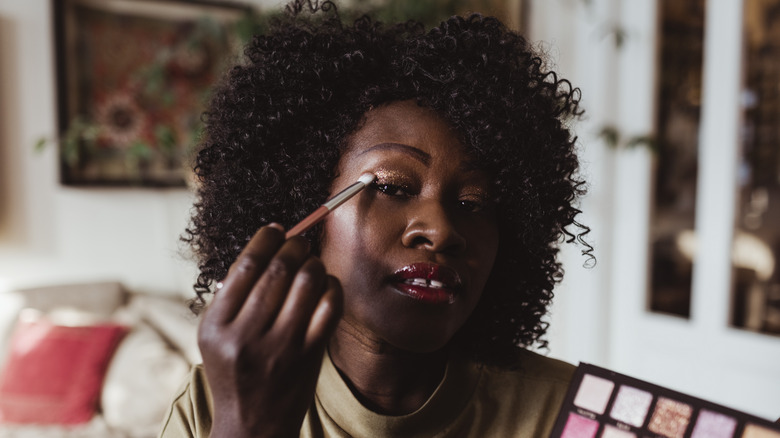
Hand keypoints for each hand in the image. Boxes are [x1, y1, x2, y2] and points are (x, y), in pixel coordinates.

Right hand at [197, 224, 342, 437]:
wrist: (252, 424)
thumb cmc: (234, 371)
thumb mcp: (215, 336)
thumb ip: (232, 295)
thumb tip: (265, 246)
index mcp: (217, 326)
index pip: (245, 266)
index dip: (265, 239)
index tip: (276, 229)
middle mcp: (246, 336)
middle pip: (278, 270)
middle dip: (294, 246)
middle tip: (299, 241)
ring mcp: (281, 347)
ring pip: (307, 283)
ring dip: (314, 263)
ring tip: (311, 262)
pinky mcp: (309, 356)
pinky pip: (330, 307)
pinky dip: (332, 287)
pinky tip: (326, 284)